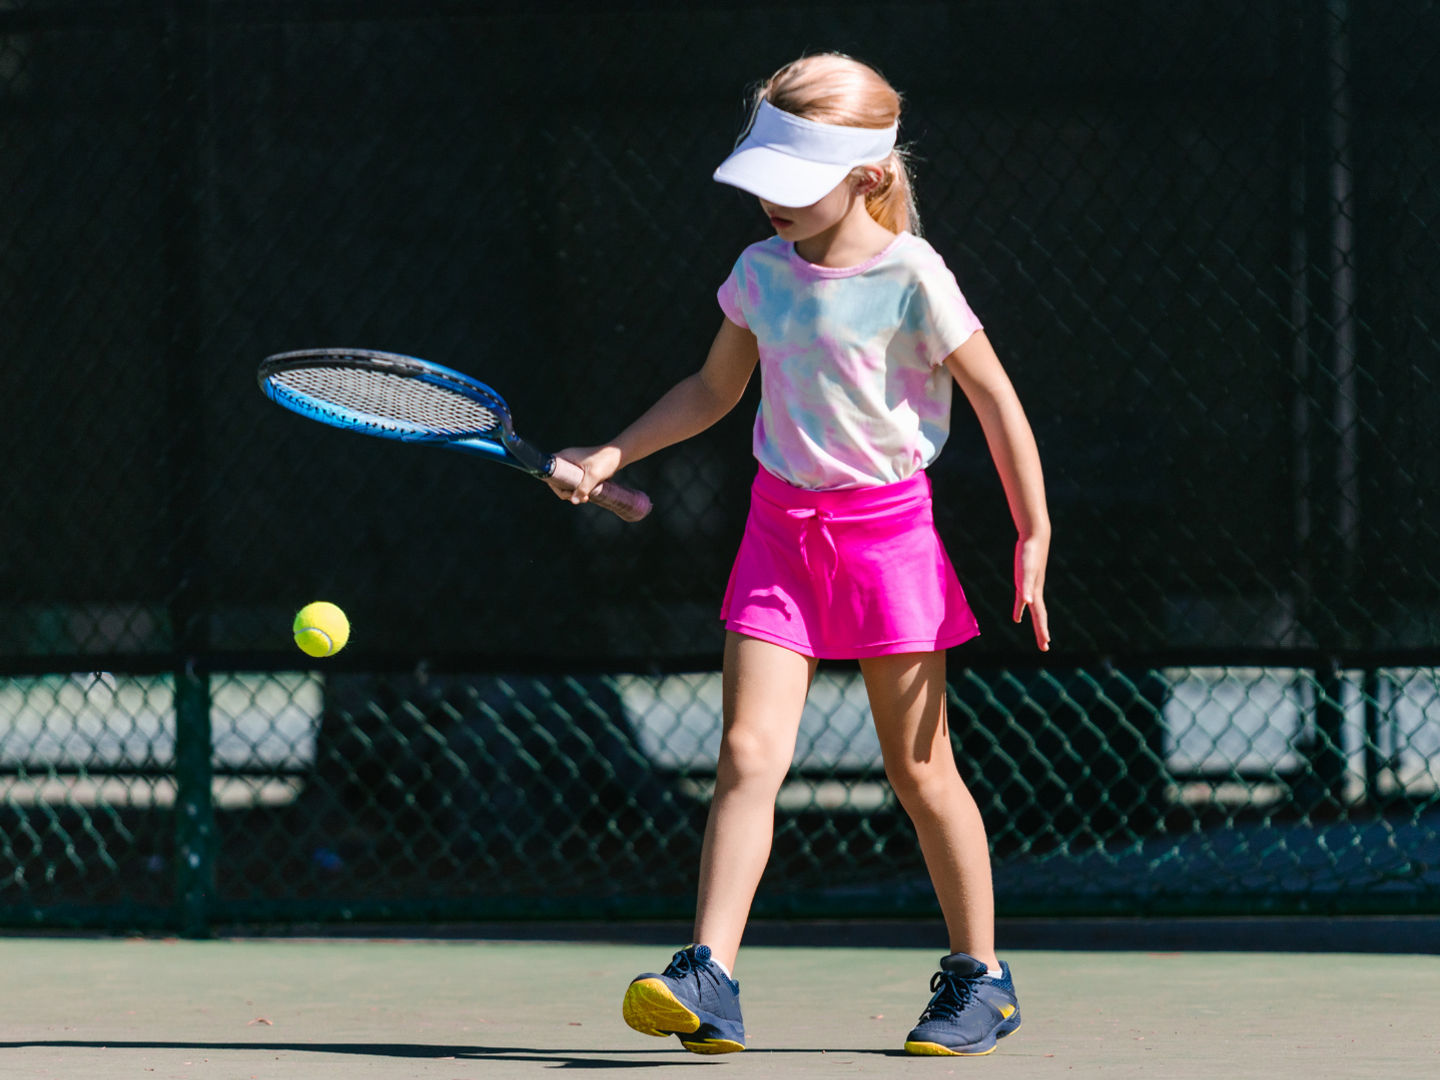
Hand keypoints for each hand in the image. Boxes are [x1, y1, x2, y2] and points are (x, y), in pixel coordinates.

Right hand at [545, 444, 622, 504]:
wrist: (618, 454)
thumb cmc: (605, 461)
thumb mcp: (593, 476)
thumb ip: (583, 488)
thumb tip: (573, 501)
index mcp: (565, 456)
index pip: (550, 472)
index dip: (555, 486)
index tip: (568, 494)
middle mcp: (566, 458)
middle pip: (557, 479)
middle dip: (565, 492)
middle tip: (579, 499)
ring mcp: (573, 463)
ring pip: (565, 481)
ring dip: (573, 492)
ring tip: (586, 498)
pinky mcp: (580, 468)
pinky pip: (573, 480)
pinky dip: (577, 488)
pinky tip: (586, 495)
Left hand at [1013, 534, 1050, 651]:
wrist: (1035, 536)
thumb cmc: (1030, 553)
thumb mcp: (1026, 571)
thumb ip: (1027, 587)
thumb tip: (1028, 602)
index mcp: (1035, 592)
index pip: (1040, 616)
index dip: (1042, 630)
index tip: (1046, 644)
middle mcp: (1035, 591)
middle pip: (1039, 616)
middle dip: (1042, 632)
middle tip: (1045, 648)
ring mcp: (1031, 586)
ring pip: (1034, 609)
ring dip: (1036, 622)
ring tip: (1040, 635)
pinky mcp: (1025, 579)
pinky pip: (1023, 599)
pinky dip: (1021, 608)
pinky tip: (1018, 617)